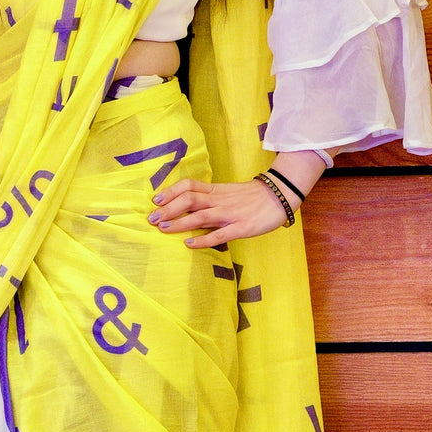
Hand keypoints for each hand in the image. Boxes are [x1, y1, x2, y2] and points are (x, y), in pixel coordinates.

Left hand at [149, 179, 291, 247]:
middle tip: (152, 219)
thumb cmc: (250, 196)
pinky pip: (219, 234)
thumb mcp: (227, 191)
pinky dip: (202, 240)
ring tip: (163, 229)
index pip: (189, 186)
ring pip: (200, 216)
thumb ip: (209, 197)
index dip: (170, 192)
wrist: (279, 195)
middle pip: (189, 199)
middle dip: (168, 209)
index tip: (155, 200)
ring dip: (180, 223)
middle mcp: (219, 200)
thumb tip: (186, 205)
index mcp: (215, 190)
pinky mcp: (240, 227)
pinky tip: (189, 245)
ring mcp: (229, 214)